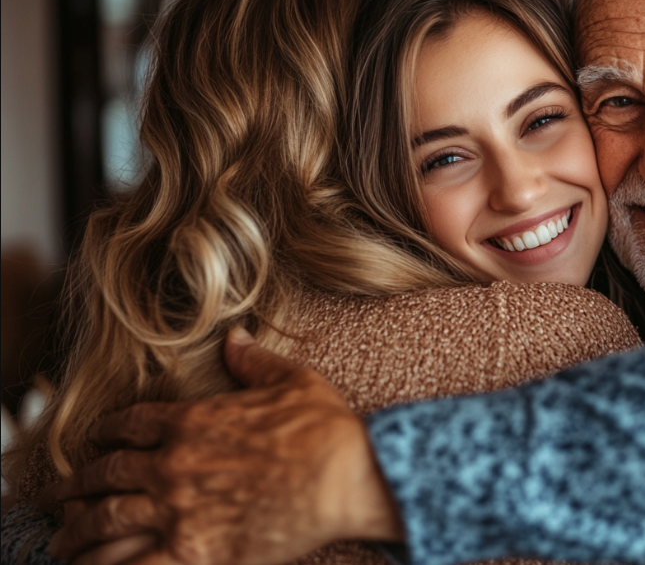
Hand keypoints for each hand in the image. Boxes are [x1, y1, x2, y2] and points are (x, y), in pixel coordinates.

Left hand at [50, 328, 402, 564]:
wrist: (347, 477)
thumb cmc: (325, 429)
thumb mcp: (292, 380)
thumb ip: (253, 360)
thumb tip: (235, 336)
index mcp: (193, 420)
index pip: (130, 425)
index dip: (105, 432)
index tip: (94, 440)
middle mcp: (174, 463)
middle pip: (106, 473)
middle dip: (79, 483)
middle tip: (64, 493)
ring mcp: (178, 509)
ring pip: (105, 520)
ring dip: (77, 529)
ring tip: (65, 538)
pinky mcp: (193, 551)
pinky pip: (131, 564)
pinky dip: (105, 564)